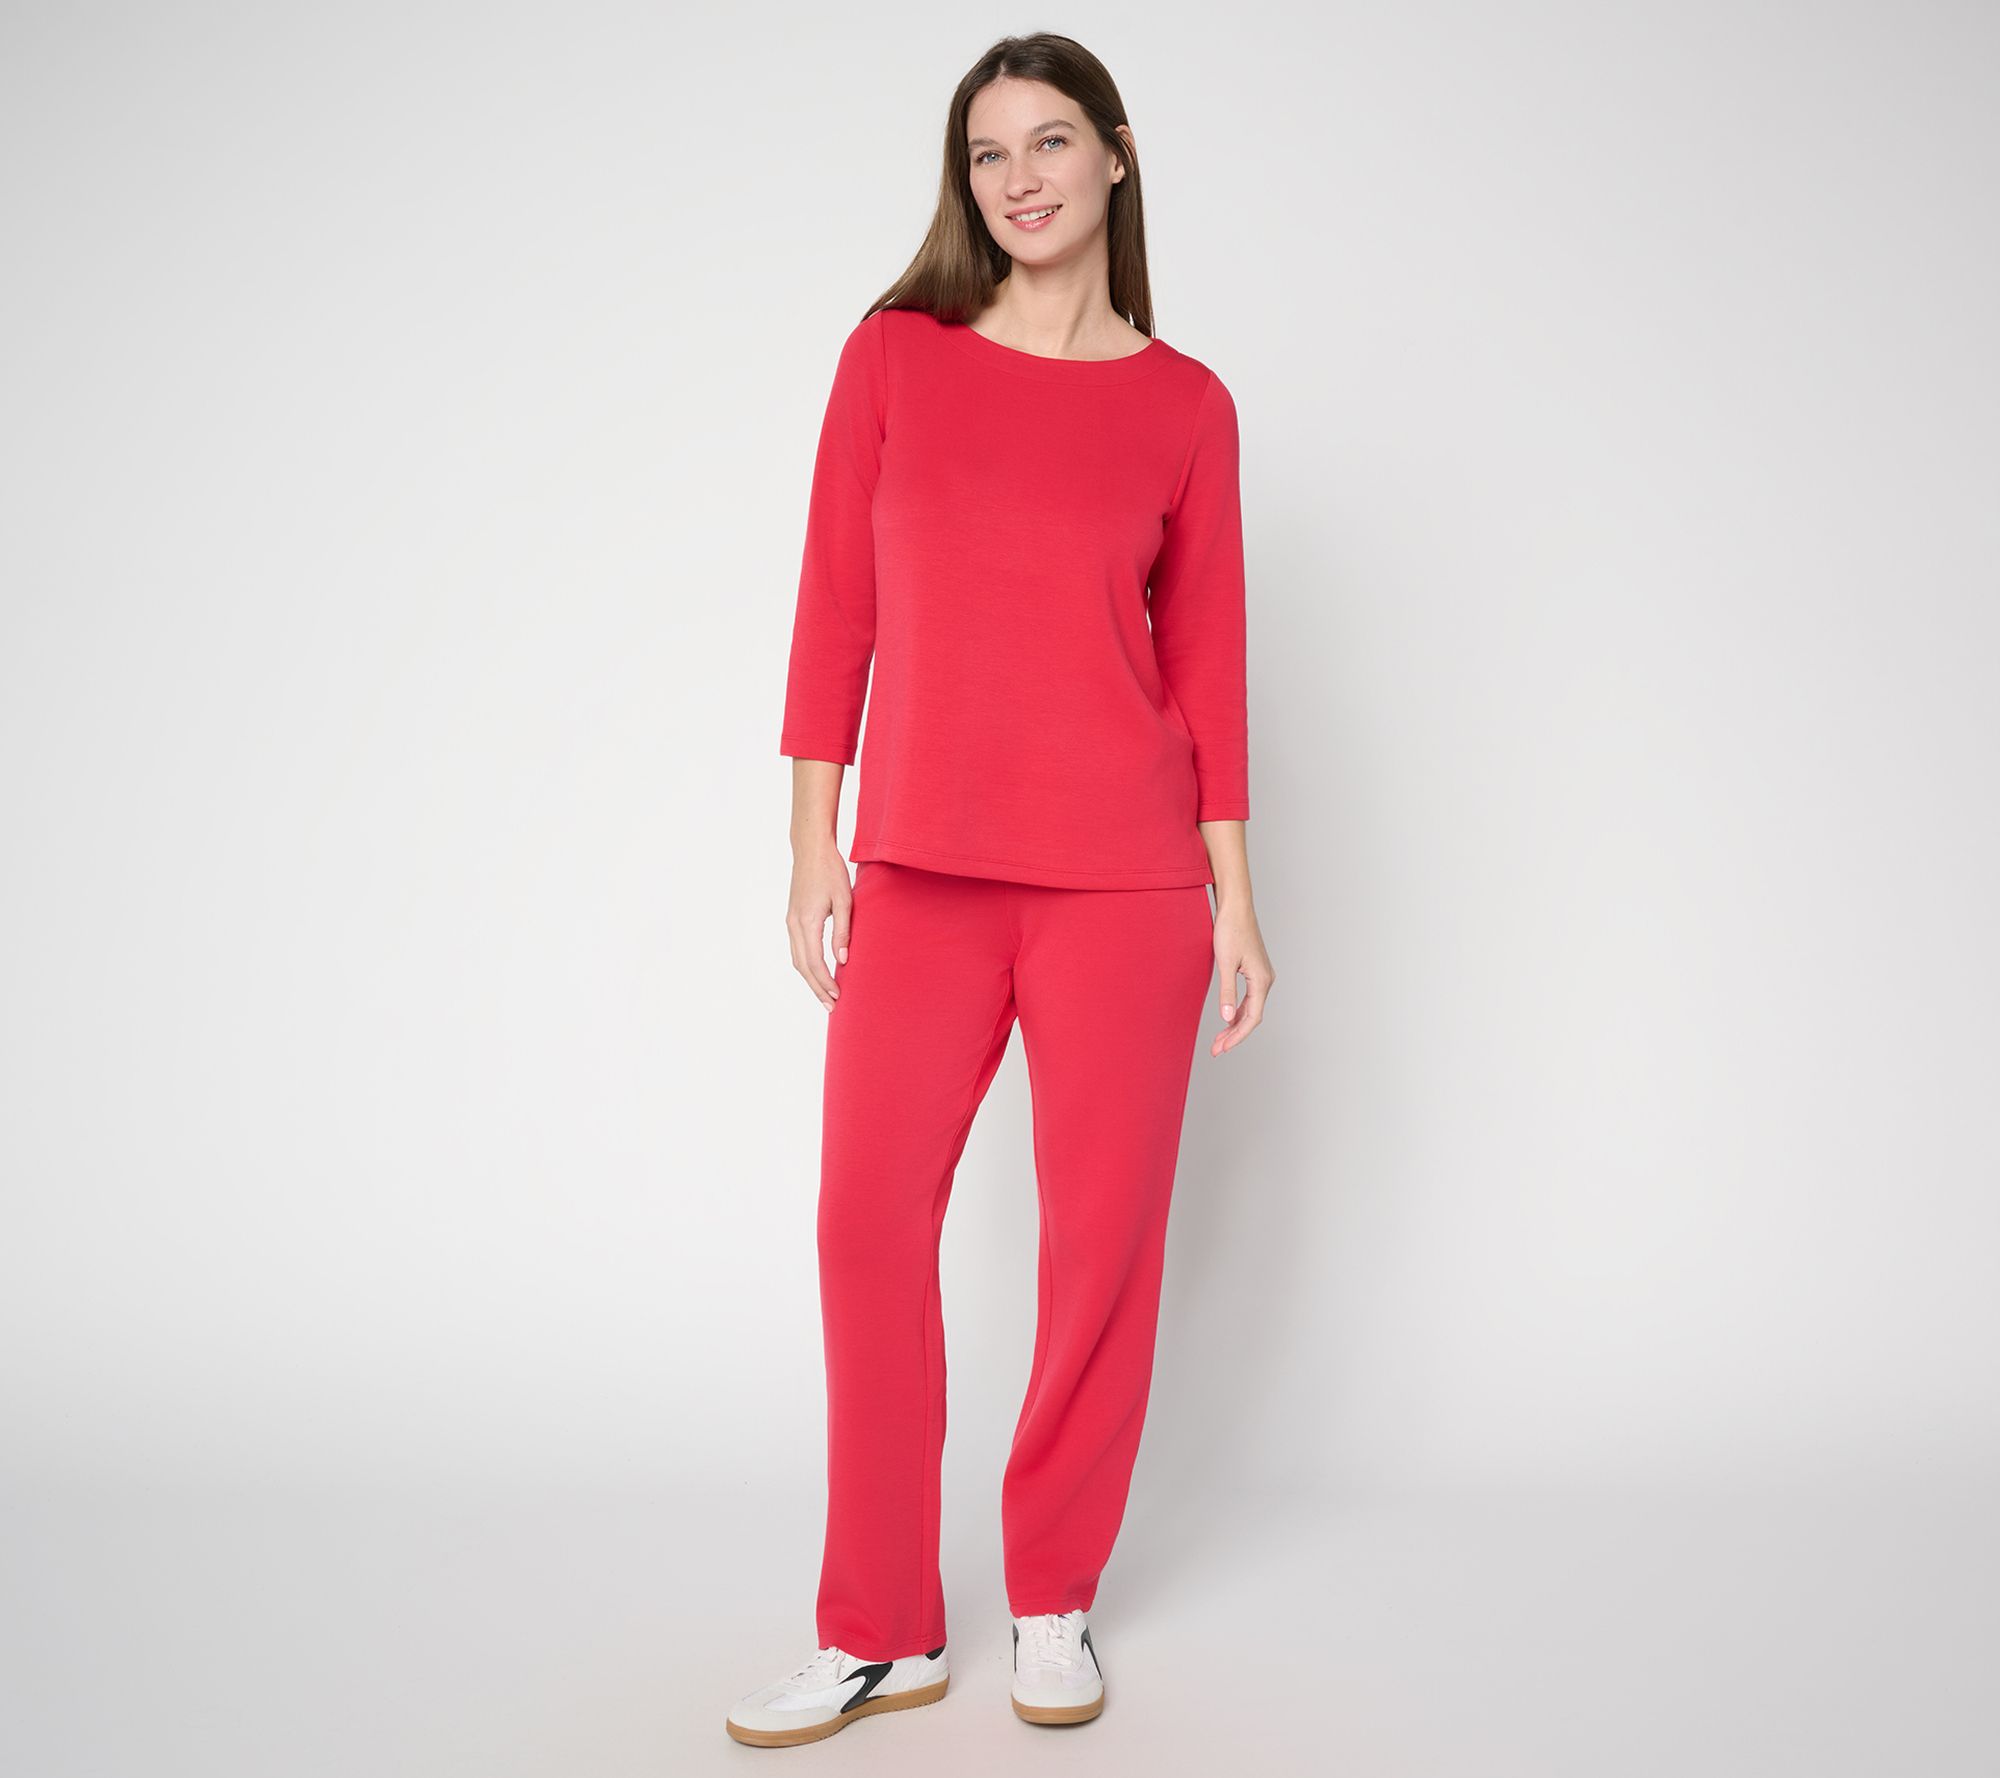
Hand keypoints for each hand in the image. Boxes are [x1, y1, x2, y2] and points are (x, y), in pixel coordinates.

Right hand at [786, 839, 852, 1008]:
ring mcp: (790, 922)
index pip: (815, 962)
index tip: (838, 997)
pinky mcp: (792, 918)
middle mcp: (794, 925)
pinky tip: (817, 972)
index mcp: (806, 922)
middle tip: (831, 1006)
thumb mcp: (844, 900)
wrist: (811, 850)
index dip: (826, 982)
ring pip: (797, 959)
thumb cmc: (831, 871)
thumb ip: (843, 931)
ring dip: (810, 979)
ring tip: (825, 995)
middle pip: (802, 966)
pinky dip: (806, 965)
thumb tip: (843, 960)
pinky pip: (797, 949)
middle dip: (816, 988)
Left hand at [1209, 900, 1273, 1054]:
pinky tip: (1227, 1018)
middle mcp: (1266, 980)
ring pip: (1251, 1008)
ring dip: (1235, 1024)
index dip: (1237, 1036)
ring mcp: (1262, 975)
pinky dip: (1237, 1011)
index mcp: (1262, 980)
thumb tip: (1226, 1018)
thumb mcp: (1225, 963)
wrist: (1235, 907)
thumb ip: (1226, 992)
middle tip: (1217, 1049)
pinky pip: (1249, 998)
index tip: (1222, 1048)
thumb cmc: (1230, 930)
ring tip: (1219, 1039)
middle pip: (1252, 1016)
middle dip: (1234, 1035)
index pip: (1252, 1018)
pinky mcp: (1255, 970)